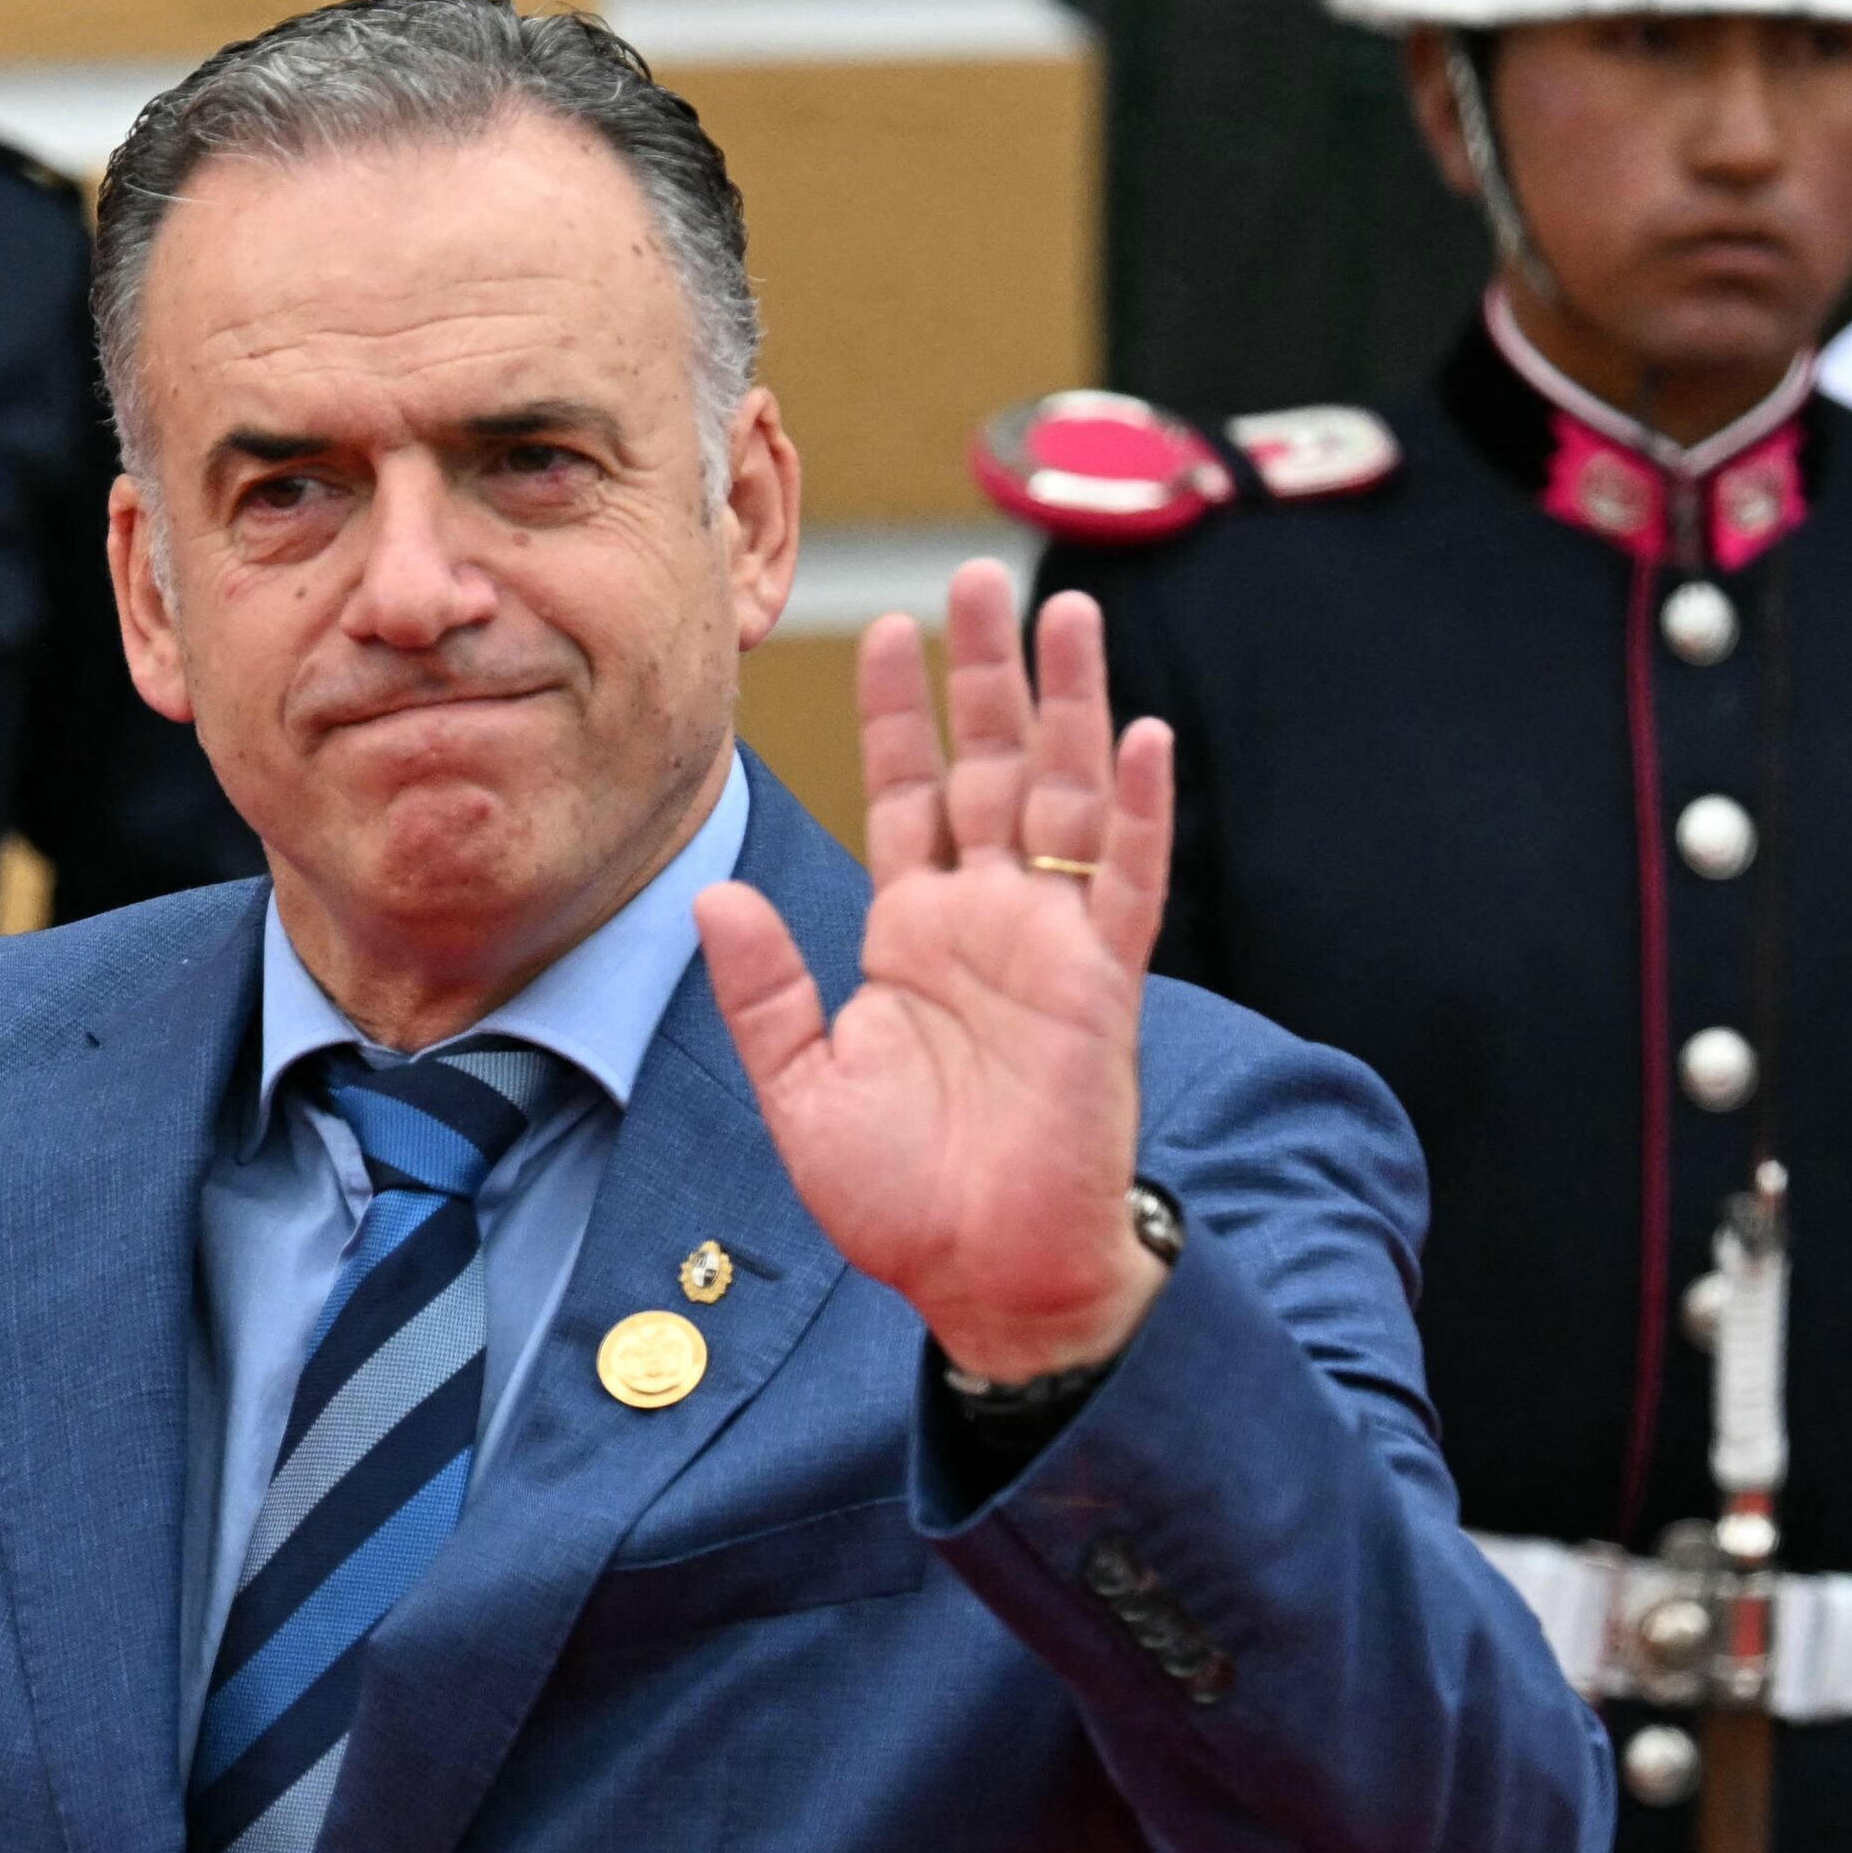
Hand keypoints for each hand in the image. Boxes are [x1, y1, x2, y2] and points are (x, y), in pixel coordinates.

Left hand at [698, 564, 1175, 1384]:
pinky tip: (1139, 737)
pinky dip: (1138, 811)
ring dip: (1067, 705)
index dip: (898, 714)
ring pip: (1065, 796)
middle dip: (983, 673)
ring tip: (1063, 611)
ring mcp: (1050, 945)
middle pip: (989, 766)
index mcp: (912, 936)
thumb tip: (712, 891)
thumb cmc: (902, 1198)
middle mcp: (985, 922)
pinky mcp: (1103, 985)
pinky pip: (1129, 883)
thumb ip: (763, 989)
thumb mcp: (802, 1087)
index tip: (885, 631)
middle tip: (975, 575)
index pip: (906, 794)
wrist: (983, 1276)